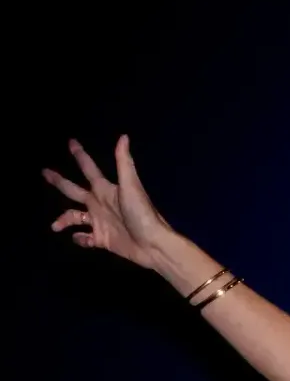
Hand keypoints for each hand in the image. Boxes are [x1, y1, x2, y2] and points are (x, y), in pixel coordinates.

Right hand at [44, 137, 177, 269]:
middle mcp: (100, 204)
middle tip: (44, 172)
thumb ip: (124, 162)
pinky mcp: (102, 239)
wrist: (152, 244)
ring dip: (63, 220)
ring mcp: (100, 222)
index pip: (89, 169)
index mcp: (105, 190)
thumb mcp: (132, 186)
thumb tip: (124, 136)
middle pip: (73, 191)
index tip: (71, 141)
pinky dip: (79, 239)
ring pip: (74, 217)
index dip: (80, 155)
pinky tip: (76, 238)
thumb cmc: (142, 213)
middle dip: (59, 181)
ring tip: (55, 226)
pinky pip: (85, 239)